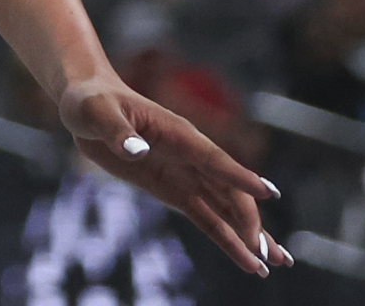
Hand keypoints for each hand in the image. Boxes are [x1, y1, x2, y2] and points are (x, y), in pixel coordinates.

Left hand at [58, 75, 289, 275]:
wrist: (84, 104)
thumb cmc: (91, 102)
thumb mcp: (97, 113)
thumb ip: (118, 132)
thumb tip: (137, 151)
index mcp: (178, 133)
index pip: (213, 159)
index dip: (238, 177)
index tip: (269, 194)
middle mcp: (190, 155)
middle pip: (228, 191)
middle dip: (250, 221)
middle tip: (270, 253)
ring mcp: (186, 173)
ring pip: (226, 208)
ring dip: (250, 235)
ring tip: (279, 262)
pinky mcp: (173, 189)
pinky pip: (205, 216)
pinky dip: (226, 237)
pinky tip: (246, 259)